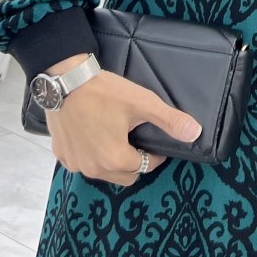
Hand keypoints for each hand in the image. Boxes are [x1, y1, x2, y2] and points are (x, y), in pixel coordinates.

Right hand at [45, 70, 202, 185]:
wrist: (65, 80)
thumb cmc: (105, 92)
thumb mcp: (142, 103)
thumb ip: (170, 121)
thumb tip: (195, 133)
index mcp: (116, 160)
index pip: (146, 166)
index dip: (154, 154)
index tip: (152, 140)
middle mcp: (94, 169)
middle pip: (125, 175)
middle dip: (135, 162)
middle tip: (135, 139)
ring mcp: (76, 164)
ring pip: (103, 172)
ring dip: (112, 162)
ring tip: (115, 137)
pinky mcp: (61, 155)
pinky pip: (83, 163)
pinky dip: (91, 156)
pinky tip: (93, 136)